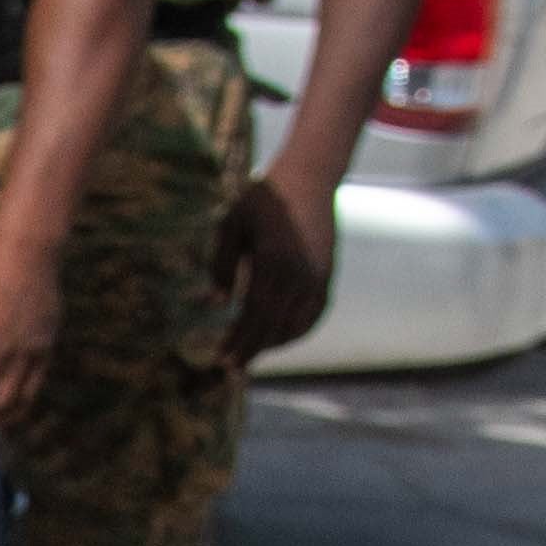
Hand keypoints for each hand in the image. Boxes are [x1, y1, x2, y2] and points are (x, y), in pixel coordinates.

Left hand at [222, 165, 338, 357]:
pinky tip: (278, 336)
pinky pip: (313, 315)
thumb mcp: (232, 224)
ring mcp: (318, 276)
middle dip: (251, 350)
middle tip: (230, 368)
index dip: (239, 341)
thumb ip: (221, 263)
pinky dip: (296, 331)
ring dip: (272, 344)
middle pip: (273, 326)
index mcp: (273, 262)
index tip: (221, 360)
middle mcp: (300, 274)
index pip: (254, 315)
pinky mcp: (327, 275)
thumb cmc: (263, 199)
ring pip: (296, 325)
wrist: (309, 177)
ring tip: (249, 353)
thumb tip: (218, 303)